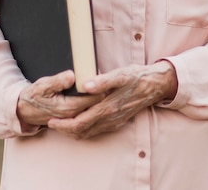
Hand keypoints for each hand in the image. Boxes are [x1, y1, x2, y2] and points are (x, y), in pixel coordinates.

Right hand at [16, 70, 103, 128]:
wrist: (26, 111)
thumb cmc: (35, 96)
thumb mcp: (43, 85)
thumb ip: (58, 81)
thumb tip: (71, 76)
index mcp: (68, 107)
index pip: (93, 98)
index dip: (99, 87)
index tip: (103, 76)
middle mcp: (73, 115)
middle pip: (96, 104)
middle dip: (101, 91)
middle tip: (105, 78)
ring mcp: (74, 118)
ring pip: (93, 108)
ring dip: (98, 97)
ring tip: (102, 84)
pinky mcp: (73, 117)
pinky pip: (88, 110)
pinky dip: (92, 102)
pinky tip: (94, 92)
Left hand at [47, 61, 177, 139]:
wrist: (155, 85)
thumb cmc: (136, 77)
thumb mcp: (120, 75)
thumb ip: (102, 81)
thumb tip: (85, 85)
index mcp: (107, 107)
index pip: (80, 122)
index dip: (64, 124)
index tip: (52, 120)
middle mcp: (110, 118)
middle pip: (82, 131)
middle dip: (65, 129)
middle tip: (52, 123)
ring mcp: (115, 121)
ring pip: (90, 133)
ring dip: (74, 131)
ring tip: (62, 124)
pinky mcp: (118, 120)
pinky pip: (98, 130)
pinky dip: (85, 129)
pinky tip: (81, 122)